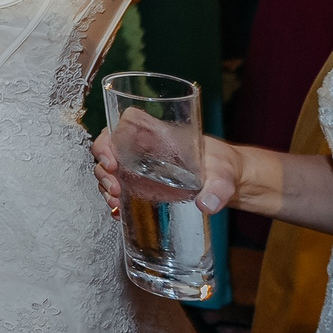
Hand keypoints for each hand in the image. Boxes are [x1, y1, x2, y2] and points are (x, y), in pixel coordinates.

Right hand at [90, 120, 239, 219]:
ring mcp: (141, 166)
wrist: (229, 182)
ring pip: (109, 168)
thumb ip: (218, 187)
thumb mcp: (224, 173)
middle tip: (114, 187)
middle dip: (103, 167)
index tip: (111, 158)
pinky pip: (119, 187)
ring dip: (105, 184)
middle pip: (110, 147)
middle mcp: (145, 147)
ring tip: (115, 201)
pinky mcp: (143, 184)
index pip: (126, 122)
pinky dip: (113, 199)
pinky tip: (117, 210)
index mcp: (160, 134)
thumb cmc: (224, 167)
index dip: (110, 136)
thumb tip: (207, 204)